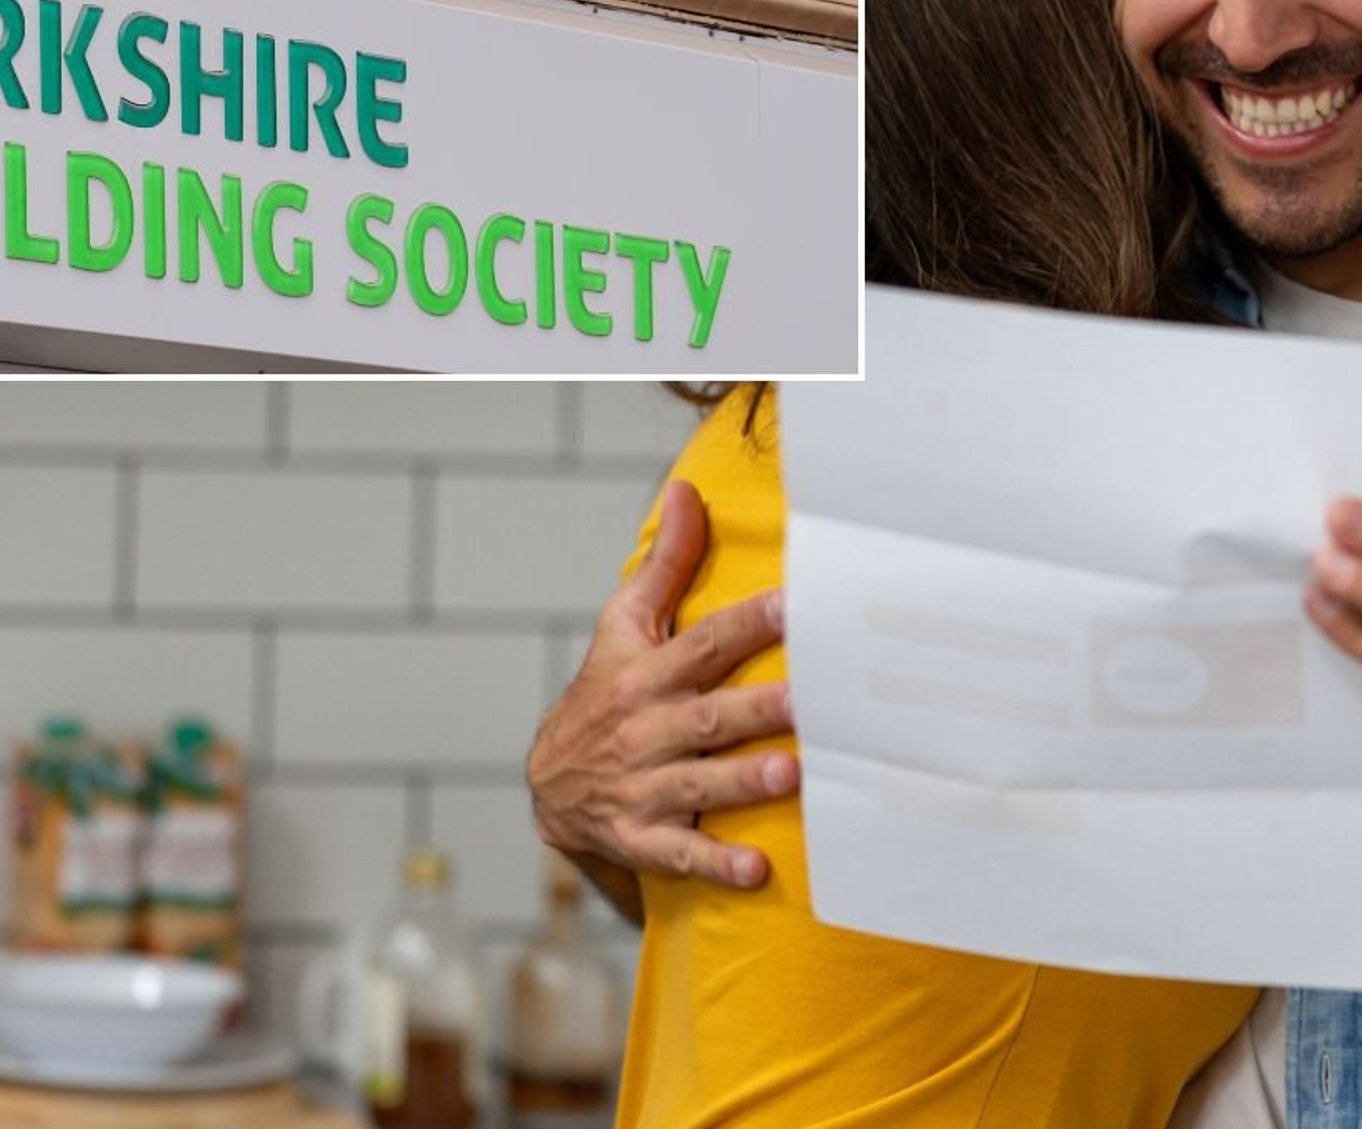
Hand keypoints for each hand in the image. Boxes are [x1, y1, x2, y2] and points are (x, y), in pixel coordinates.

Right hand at [526, 478, 798, 887]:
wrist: (550, 782)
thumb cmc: (607, 692)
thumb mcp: (624, 626)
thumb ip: (666, 564)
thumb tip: (689, 490)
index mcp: (648, 673)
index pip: (705, 642)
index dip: (750, 622)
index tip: (798, 604)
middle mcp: (646, 727)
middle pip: (709, 714)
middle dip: (759, 707)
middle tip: (812, 698)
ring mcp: (642, 785)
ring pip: (698, 782)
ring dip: (744, 780)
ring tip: (793, 773)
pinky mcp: (640, 837)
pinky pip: (680, 854)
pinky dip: (716, 864)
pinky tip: (756, 871)